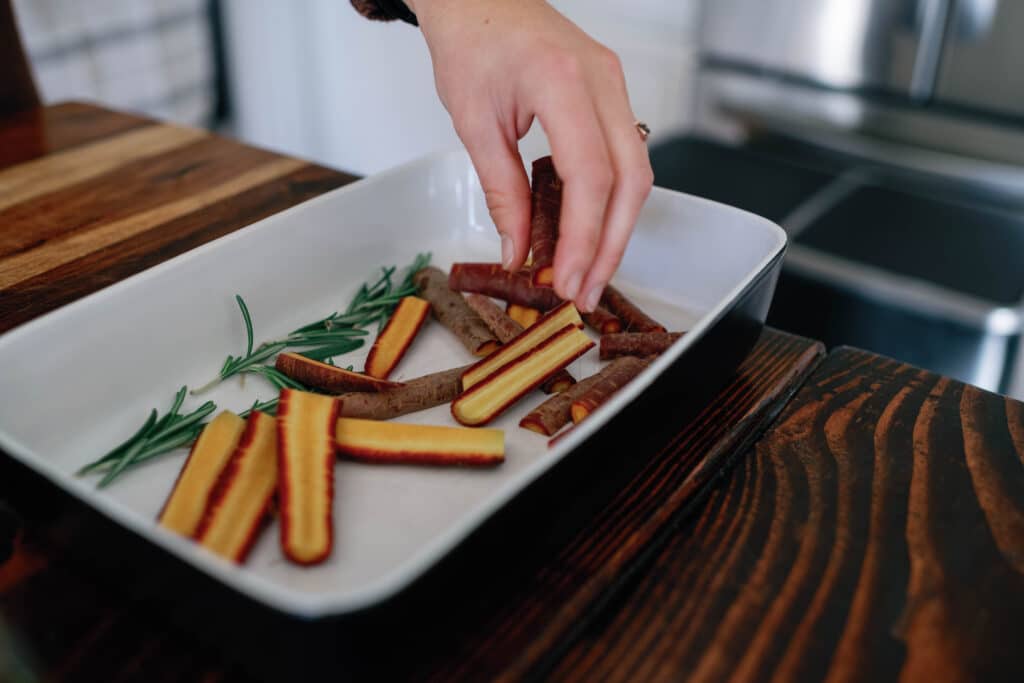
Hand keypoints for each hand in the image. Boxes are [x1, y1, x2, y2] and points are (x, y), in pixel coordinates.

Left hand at [410, 0, 653, 311]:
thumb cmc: (470, 43)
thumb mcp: (474, 123)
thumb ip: (502, 191)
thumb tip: (519, 250)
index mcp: (562, 80)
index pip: (589, 175)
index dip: (582, 236)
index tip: (565, 279)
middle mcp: (602, 81)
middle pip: (630, 181)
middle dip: (609, 246)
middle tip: (583, 292)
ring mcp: (615, 85)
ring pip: (637, 173)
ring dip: (616, 230)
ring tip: (588, 275)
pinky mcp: (613, 94)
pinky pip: (626, 157)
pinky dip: (611, 202)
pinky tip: (591, 233)